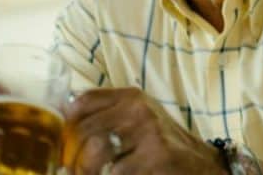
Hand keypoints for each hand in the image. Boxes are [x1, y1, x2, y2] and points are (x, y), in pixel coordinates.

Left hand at [64, 87, 228, 174]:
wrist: (203, 166)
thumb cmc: (161, 147)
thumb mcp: (136, 121)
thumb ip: (104, 115)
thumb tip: (59, 119)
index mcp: (131, 96)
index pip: (79, 104)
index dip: (64, 127)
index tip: (62, 147)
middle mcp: (139, 108)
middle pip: (82, 133)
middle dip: (73, 160)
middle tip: (73, 172)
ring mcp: (149, 131)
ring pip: (94, 155)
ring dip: (88, 173)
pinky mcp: (157, 155)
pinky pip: (116, 173)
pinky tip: (122, 174)